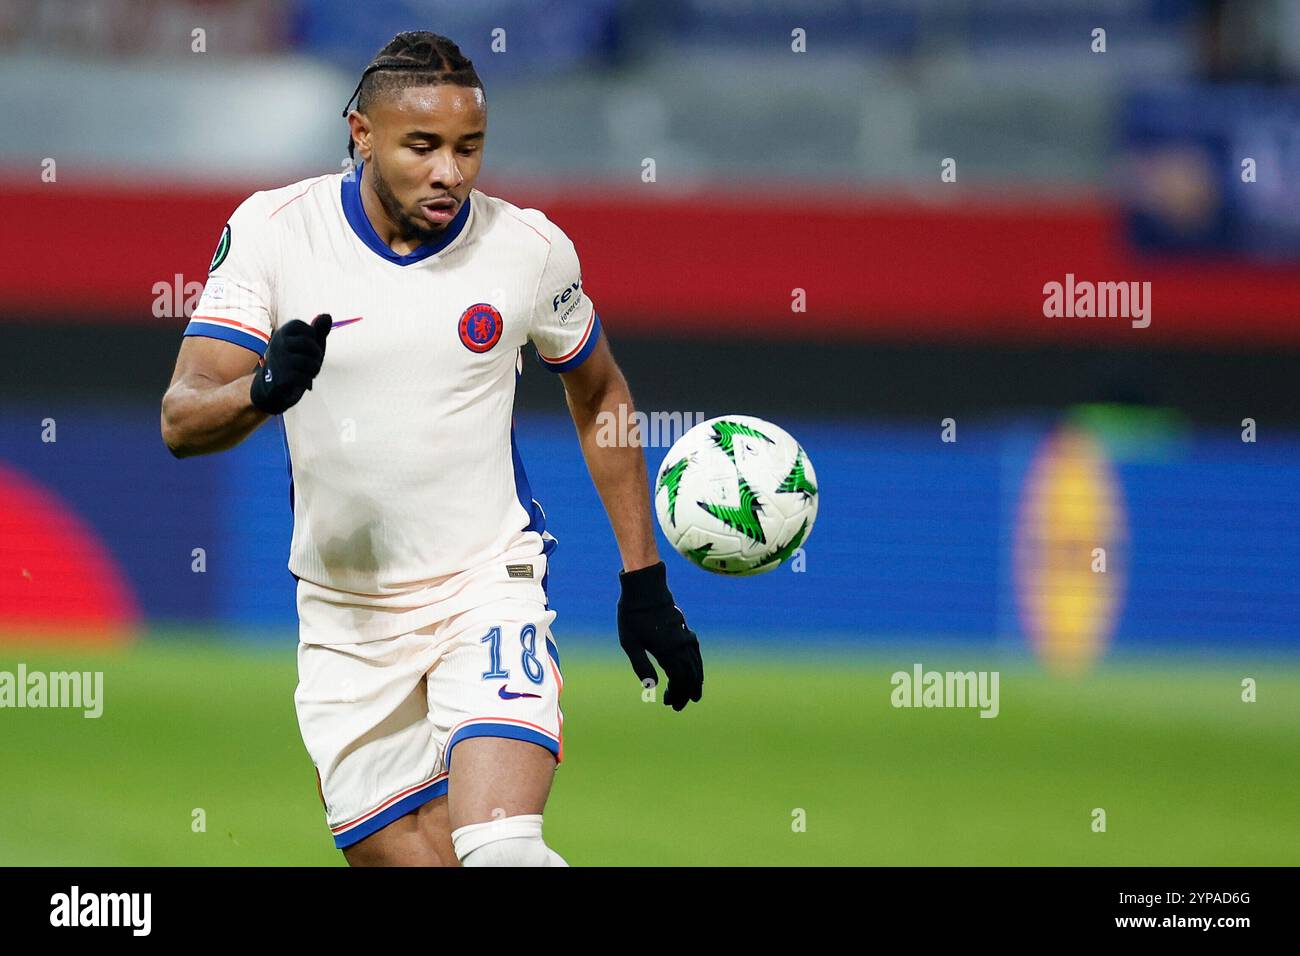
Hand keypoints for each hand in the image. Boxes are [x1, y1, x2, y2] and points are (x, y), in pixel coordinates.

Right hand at [249, 314, 331, 414]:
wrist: (274, 387)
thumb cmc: (295, 361)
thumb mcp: (308, 344)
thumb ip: (319, 330)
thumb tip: (327, 315)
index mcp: (283, 333)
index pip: (305, 327)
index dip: (313, 337)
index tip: (308, 345)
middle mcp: (278, 344)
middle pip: (308, 344)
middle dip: (317, 355)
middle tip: (312, 361)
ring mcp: (278, 361)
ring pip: (309, 362)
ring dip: (314, 370)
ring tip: (308, 372)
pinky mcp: (280, 378)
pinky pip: (304, 377)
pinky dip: (307, 381)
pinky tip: (302, 382)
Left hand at [617, 561, 702, 710]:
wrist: (645, 589)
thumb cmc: (633, 616)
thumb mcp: (630, 643)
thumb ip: (641, 666)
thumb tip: (652, 687)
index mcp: (668, 651)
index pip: (679, 680)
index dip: (677, 694)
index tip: (670, 704)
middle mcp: (680, 645)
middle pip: (690, 675)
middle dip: (686, 692)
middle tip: (679, 705)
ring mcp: (684, 636)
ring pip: (696, 664)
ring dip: (695, 680)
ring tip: (694, 693)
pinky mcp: (684, 629)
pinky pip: (696, 652)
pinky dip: (697, 665)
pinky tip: (694, 669)